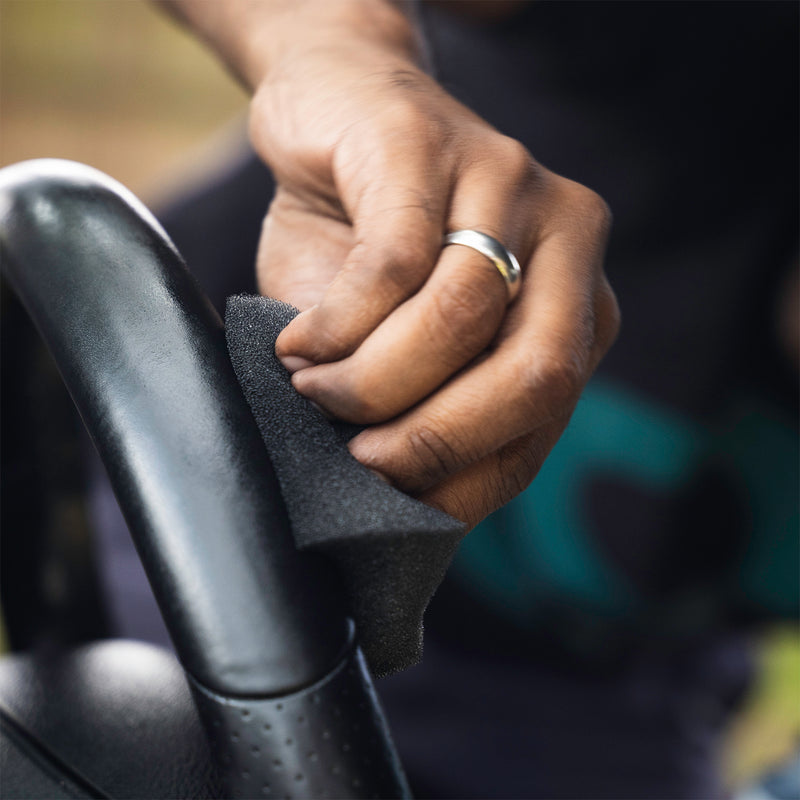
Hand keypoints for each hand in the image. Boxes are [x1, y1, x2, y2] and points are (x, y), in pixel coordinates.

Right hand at [206, 0, 619, 527]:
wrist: (330, 114)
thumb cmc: (364, 246)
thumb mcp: (401, 344)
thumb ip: (422, 408)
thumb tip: (399, 505)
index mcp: (576, 307)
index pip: (543, 419)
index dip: (464, 474)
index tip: (387, 493)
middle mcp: (568, 242)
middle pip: (536, 375)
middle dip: (438, 438)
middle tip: (360, 458)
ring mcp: (507, 182)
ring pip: (460, 319)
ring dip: (373, 382)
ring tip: (314, 388)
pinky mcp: (431, 144)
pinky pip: (395, 265)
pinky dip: (339, 325)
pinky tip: (301, 342)